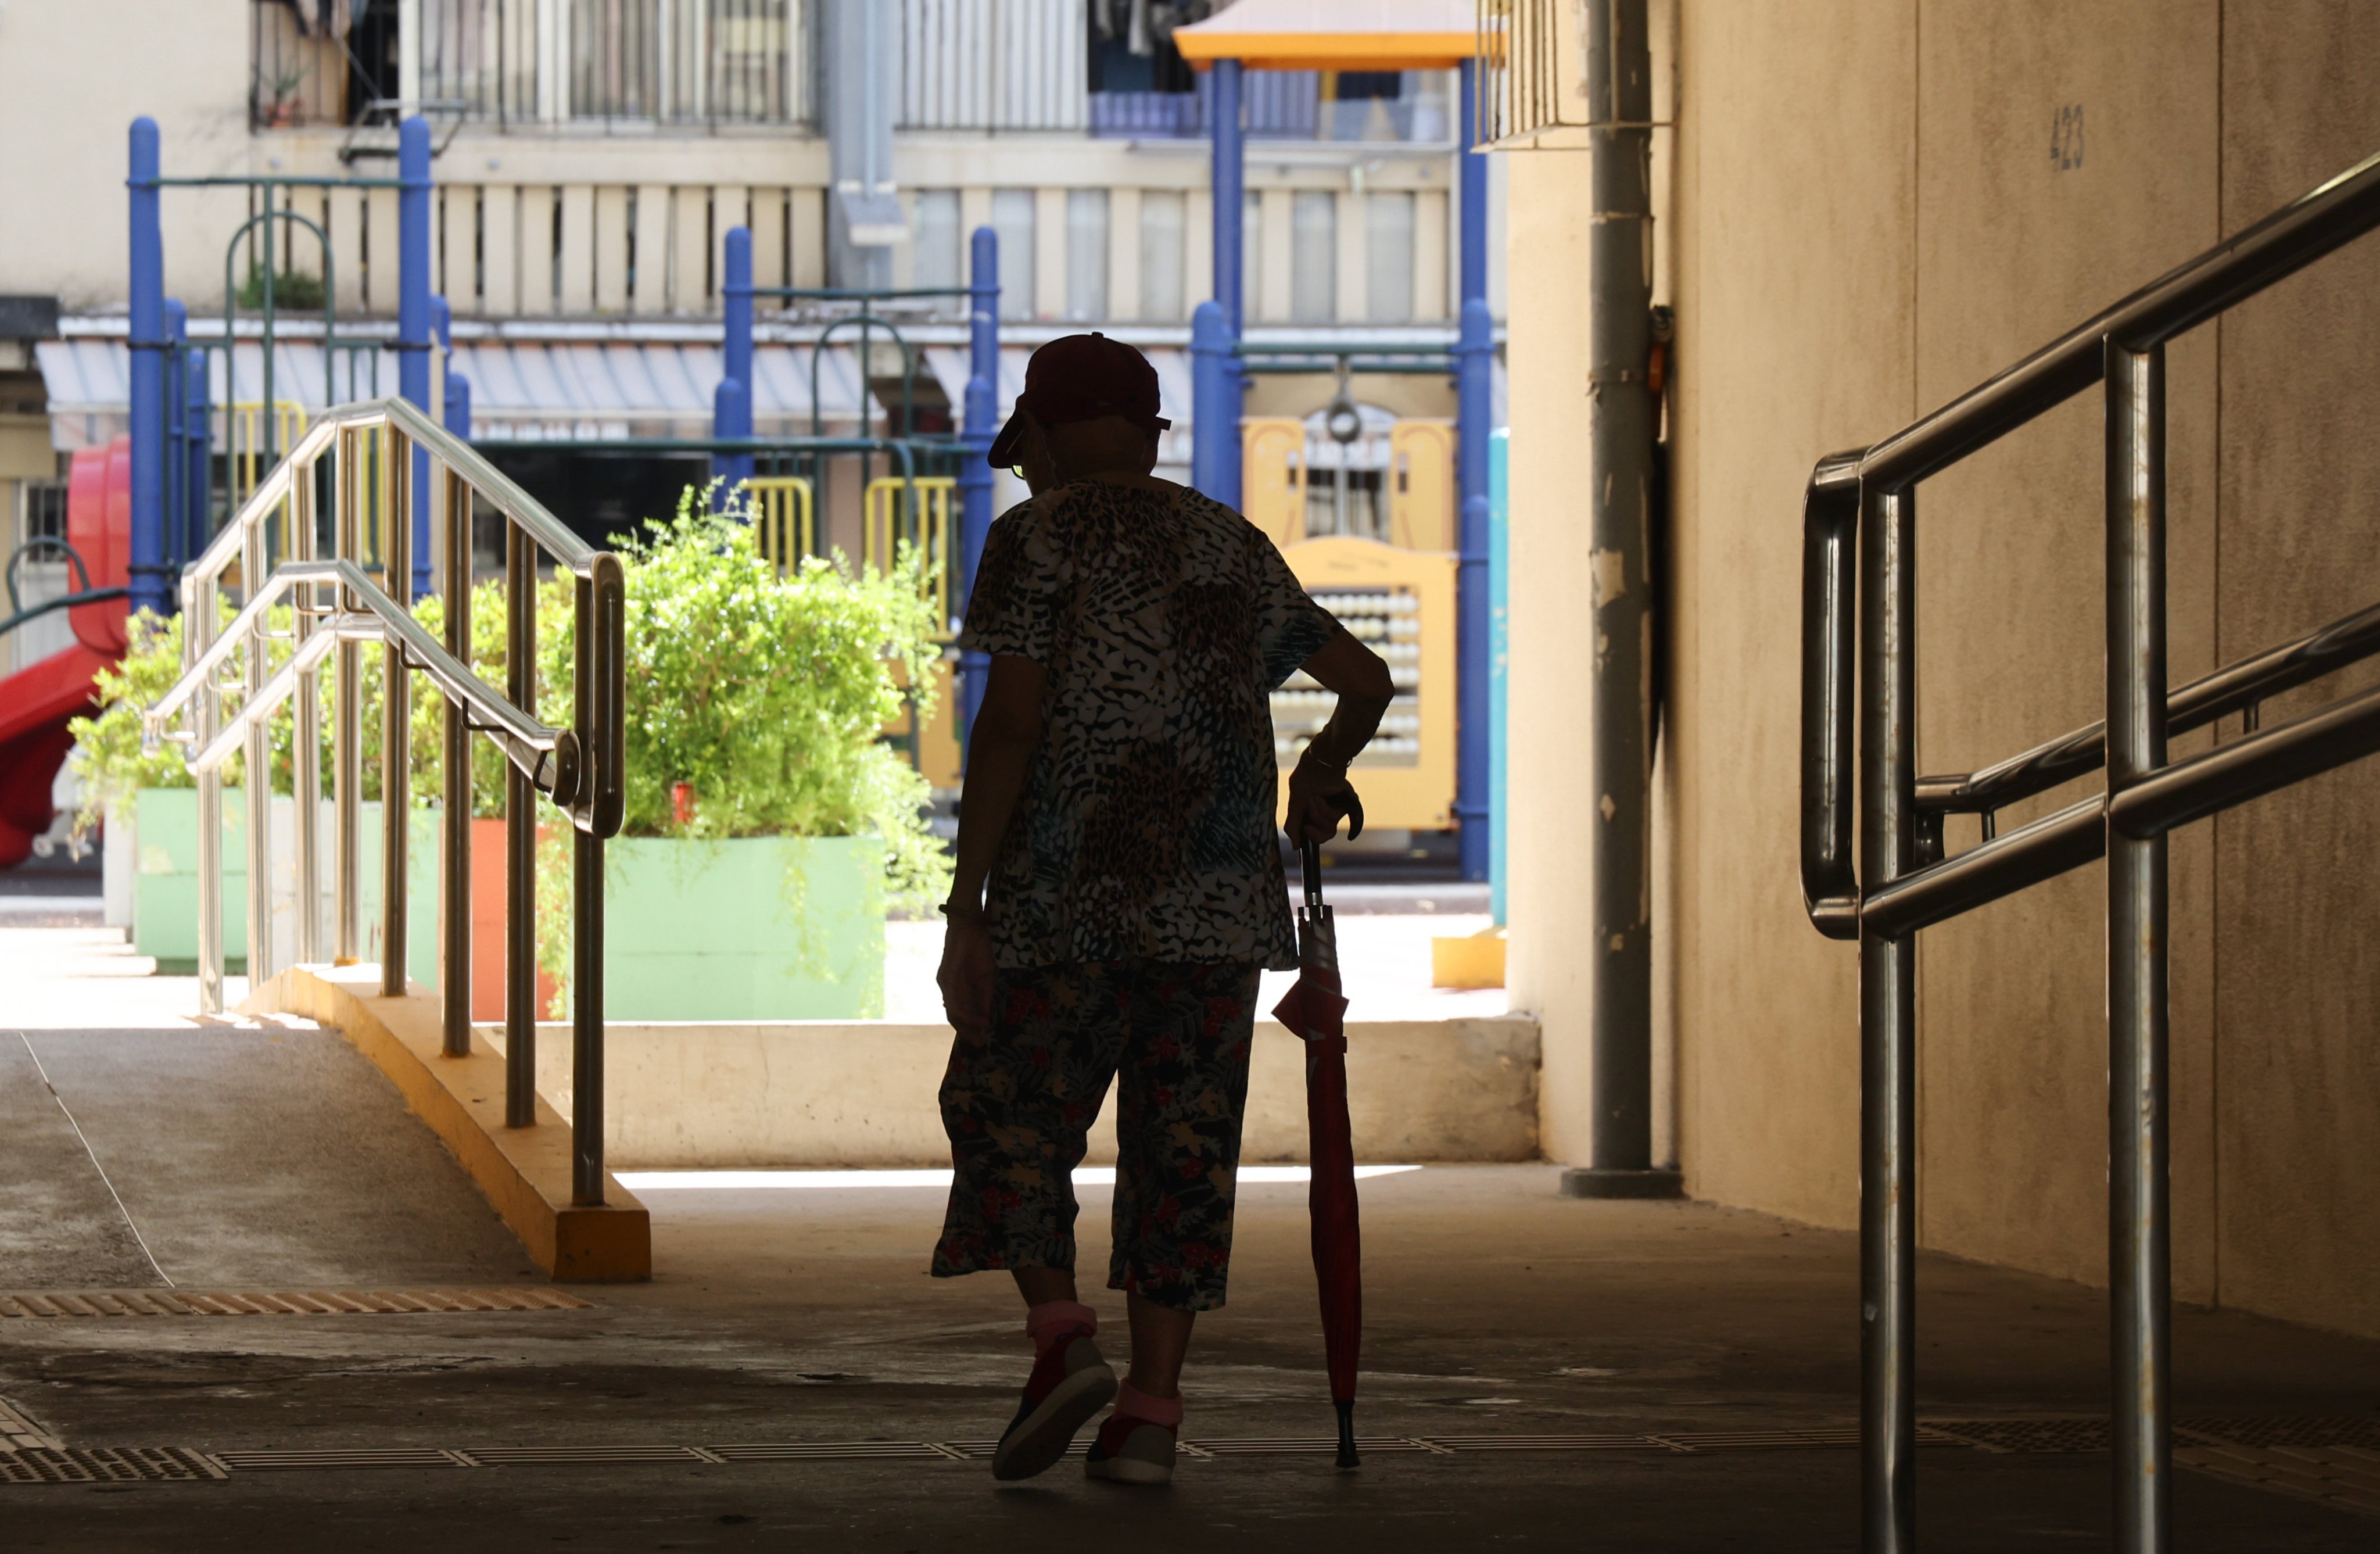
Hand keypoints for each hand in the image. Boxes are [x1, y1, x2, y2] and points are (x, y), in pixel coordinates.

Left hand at [937, 913, 996, 1038]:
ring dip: (967, 1024)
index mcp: (959, 989)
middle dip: (967, 1031)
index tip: (982, 1041)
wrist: (971, 926)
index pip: (961, 1013)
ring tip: (979, 1033)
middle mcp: (949, 988)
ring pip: (953, 1010)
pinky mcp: (946, 976)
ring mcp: (946, 983)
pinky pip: (953, 998)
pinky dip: (964, 1011)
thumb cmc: (978, 949)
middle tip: (979, 1044)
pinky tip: (974, 1018)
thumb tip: (986, 1018)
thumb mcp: (987, 978)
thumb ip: (985, 998)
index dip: (970, 1028)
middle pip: (955, 1016)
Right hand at [1285, 757, 1364, 845]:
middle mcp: (1327, 815)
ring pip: (1328, 828)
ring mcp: (1338, 811)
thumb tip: (1295, 847)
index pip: (1317, 836)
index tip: (1305, 834)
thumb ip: (1293, 826)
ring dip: (1316, 812)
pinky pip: (1333, 818)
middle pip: (1326, 835)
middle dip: (1314, 823)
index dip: (1312, 837)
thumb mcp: (1295, 805)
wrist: (1316, 766)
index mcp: (1315, 816)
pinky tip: (1322, 796)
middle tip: (1310, 810)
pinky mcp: (1347, 806)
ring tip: (1314, 798)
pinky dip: (1323, 807)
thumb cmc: (1305, 780)